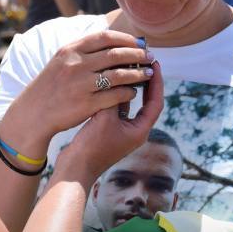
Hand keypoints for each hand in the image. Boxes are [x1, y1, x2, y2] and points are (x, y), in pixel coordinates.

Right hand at [0, 31, 154, 153]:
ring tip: (149, 73)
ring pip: (120, 75)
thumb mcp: (62, 60)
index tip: (139, 42)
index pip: (105, 37)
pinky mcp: (87, 104)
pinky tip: (135, 92)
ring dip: (138, 73)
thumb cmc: (51, 85)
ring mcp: (82, 84)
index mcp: (70, 50)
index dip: (126, 38)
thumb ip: (83, 49)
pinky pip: (116, 95)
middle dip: (138, 54)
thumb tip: (113, 40)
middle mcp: (76, 64)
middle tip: (150, 56)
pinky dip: (129, 92)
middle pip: (116, 54)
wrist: (34, 112)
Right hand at [64, 60, 163, 179]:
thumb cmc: (92, 146)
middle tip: (144, 63)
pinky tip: (111, 82)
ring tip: (128, 68)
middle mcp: (136, 132)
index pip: (156, 102)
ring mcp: (123, 132)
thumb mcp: (105, 117)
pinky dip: (117, 96)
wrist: (75, 168)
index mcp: (141, 131)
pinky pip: (119, 110)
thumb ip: (114, 96)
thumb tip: (122, 76)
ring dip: (131, 88)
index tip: (154, 64)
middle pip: (147, 102)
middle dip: (146, 83)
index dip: (157, 82)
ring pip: (132, 105)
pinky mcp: (111, 132)